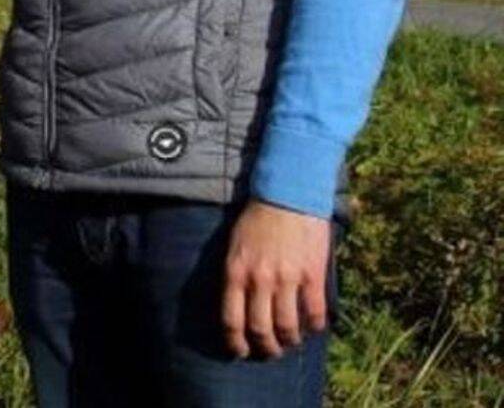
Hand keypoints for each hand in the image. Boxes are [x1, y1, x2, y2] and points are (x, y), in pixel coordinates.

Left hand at [222, 200, 331, 358]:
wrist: (287, 193)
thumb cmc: (258, 218)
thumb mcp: (235, 244)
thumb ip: (237, 273)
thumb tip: (239, 304)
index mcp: (236, 270)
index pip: (231, 318)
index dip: (235, 342)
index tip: (240, 351)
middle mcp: (259, 278)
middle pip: (260, 329)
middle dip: (266, 348)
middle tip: (271, 352)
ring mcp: (287, 278)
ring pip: (288, 326)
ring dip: (290, 340)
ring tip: (292, 341)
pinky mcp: (312, 274)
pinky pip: (315, 312)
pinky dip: (315, 326)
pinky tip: (314, 327)